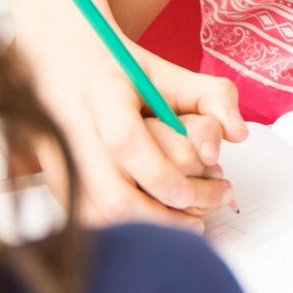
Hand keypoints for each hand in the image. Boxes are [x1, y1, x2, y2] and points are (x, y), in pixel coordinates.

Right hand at [16, 34, 244, 228]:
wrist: (60, 62)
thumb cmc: (119, 70)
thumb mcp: (168, 70)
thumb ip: (211, 94)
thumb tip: (237, 134)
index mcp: (103, 94)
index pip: (126, 141)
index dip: (160, 174)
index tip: (189, 193)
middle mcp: (73, 130)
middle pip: (110, 194)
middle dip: (160, 215)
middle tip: (202, 215)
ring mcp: (59, 160)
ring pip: (96, 216)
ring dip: (144, 228)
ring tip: (186, 223)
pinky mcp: (56, 181)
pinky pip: (85, 220)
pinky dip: (123, 230)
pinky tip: (154, 222)